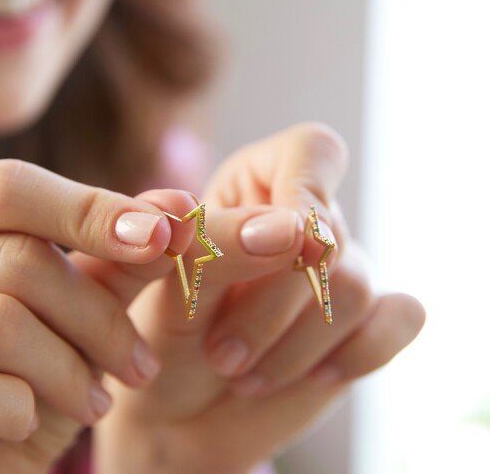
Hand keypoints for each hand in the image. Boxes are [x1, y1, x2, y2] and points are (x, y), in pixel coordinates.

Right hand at [0, 159, 195, 472]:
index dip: (93, 209)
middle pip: (22, 260)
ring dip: (72, 372)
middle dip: (100, 319)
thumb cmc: (42, 371)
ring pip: (3, 323)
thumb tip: (180, 211)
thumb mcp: (85, 312)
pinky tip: (32, 423)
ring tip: (98, 402)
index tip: (166, 233)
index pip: (12, 187)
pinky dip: (26, 411)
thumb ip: (125, 261)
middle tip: (143, 365)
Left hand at [91, 124, 424, 473]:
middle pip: (329, 238)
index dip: (304, 195)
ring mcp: (341, 271)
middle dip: (271, 307)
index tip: (263, 248)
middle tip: (221, 354)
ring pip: (354, 288)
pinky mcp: (366, 322)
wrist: (179, 411)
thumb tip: (298, 228)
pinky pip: (399, 321)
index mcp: (258, 186)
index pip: (312, 150)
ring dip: (294, 346)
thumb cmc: (162, 335)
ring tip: (242, 374)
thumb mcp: (170, 284)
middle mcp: (307, 223)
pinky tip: (311, 374)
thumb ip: (219, 241)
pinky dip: (356, 356)